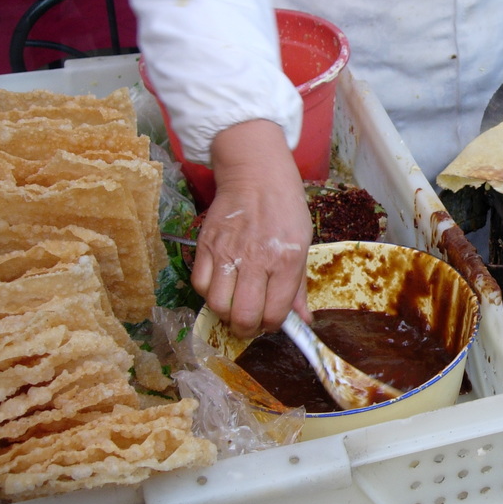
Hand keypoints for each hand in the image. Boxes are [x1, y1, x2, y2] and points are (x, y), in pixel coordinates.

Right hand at [191, 120, 312, 337]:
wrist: (256, 174)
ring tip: (236, 306)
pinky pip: (199, 284)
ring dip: (226, 314)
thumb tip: (303, 320)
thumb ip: (298, 286)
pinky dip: (209, 294)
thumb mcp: (303, 244)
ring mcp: (227, 252)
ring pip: (216, 305)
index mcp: (285, 261)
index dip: (272, 326)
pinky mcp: (205, 245)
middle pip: (241, 316)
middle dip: (247, 329)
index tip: (272, 322)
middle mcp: (255, 259)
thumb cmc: (286, 208)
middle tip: (251, 323)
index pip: (274, 313)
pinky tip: (222, 287)